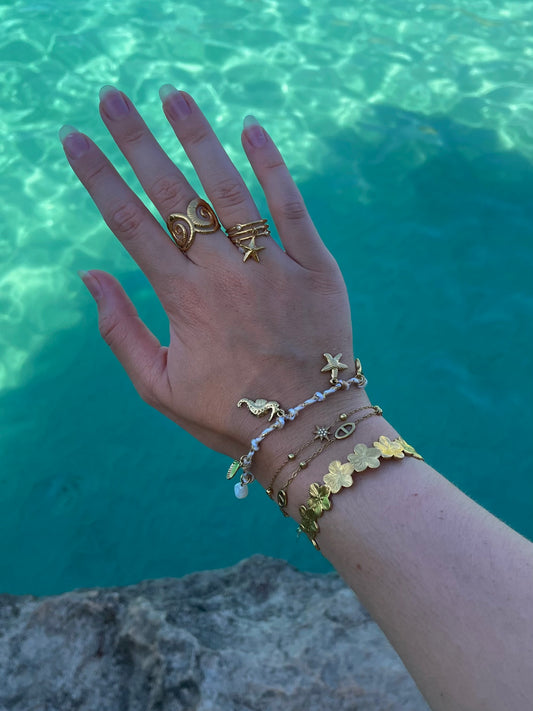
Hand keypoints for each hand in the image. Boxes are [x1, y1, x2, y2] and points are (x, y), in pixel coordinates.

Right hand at [61, 86, 356, 459]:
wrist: (307, 428)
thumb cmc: (228, 413)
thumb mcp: (159, 387)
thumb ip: (120, 332)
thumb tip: (89, 276)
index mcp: (184, 300)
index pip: (131, 225)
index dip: (100, 178)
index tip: (76, 140)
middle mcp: (225, 274)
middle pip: (174, 196)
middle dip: (138, 143)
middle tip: (113, 98)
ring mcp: (273, 267)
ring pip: (231, 190)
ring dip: (199, 139)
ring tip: (173, 96)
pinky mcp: (317, 267)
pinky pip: (293, 209)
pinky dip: (274, 168)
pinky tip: (252, 129)